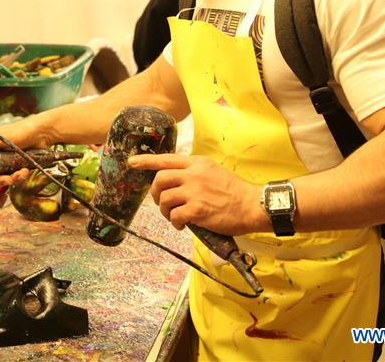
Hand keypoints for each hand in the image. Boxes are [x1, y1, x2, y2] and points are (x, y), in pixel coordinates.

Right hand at [0, 113, 56, 186]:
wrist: (43, 133)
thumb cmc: (21, 130)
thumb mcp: (1, 138)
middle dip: (0, 180)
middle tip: (7, 180)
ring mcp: (8, 163)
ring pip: (5, 178)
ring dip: (12, 179)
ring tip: (21, 173)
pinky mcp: (18, 167)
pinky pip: (16, 177)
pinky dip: (20, 176)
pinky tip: (25, 171)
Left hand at [129, 154, 264, 235]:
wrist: (252, 205)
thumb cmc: (234, 191)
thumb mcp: (213, 171)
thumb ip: (195, 172)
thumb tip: (176, 182)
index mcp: (197, 163)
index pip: (166, 159)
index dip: (146, 161)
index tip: (132, 163)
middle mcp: (193, 174)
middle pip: (160, 179)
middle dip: (155, 193)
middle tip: (161, 203)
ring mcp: (195, 191)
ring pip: (164, 199)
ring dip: (165, 211)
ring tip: (174, 217)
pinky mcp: (197, 209)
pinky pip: (175, 216)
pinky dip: (175, 222)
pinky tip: (182, 225)